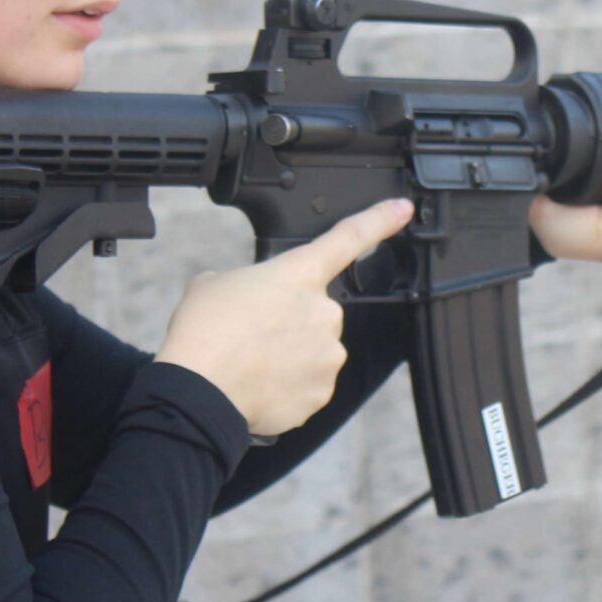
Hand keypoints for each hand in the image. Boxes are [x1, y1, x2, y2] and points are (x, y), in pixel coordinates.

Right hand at [154, 197, 415, 435]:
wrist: (199, 389)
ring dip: (289, 356)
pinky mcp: (321, 392)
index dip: (380, 220)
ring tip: (250, 362)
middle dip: (291, 322)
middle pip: (316, 313)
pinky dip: (287, 388)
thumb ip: (246, 284)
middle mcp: (324, 311)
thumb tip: (246, 301)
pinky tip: (258, 385)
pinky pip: (308, 386)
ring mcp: (327, 354)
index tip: (402, 209)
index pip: (349, 237)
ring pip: (314, 352)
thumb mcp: (214, 284)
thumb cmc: (203, 331)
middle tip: (253, 334)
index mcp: (300, 273)